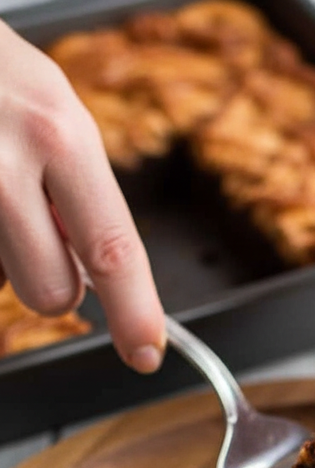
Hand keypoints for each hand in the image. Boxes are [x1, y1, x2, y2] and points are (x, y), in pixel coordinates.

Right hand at [0, 21, 164, 371]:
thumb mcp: (54, 114)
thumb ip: (82, 190)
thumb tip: (101, 269)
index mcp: (60, 137)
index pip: (113, 249)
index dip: (134, 313)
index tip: (146, 351)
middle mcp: (9, 162)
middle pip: (51, 292)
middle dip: (51, 282)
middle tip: (36, 232)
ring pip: (6, 283)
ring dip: (7, 256)